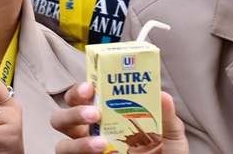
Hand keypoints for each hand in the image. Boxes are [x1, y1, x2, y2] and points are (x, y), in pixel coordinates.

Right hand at [52, 84, 188, 153]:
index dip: (79, 89)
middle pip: (62, 116)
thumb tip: (162, 94)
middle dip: (73, 111)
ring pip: (62, 142)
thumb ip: (167, 118)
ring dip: (78, 141)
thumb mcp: (170, 136)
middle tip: (95, 113)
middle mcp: (89, 133)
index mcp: (104, 117)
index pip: (82, 98)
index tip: (90, 86)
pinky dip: (81, 152)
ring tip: (101, 143)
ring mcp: (85, 150)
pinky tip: (101, 153)